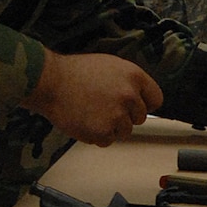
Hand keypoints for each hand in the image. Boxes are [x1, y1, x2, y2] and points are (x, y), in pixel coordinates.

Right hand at [23, 50, 162, 144]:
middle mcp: (129, 96)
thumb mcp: (110, 66)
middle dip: (124, 116)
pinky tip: (85, 121)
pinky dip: (96, 136)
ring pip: (124, 132)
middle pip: (139, 118)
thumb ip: (129, 82)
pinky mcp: (103, 131)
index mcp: (134, 76)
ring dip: (110, 127)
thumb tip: (140, 97)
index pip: (156, 99)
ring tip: (91, 113)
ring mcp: (117, 115)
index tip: (132, 106)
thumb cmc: (76, 72)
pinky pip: (107, 141)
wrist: (51, 82)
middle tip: (103, 107)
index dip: (143, 104)